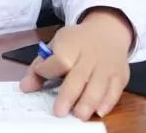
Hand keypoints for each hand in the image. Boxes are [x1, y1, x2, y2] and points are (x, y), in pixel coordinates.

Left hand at [19, 7, 133, 119]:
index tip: (41, 78)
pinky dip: (108, 102)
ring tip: (78, 115)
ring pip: (99, 86)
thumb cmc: (77, 42)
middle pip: (79, 76)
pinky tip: (98, 111)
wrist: (108, 31)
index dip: (48, 71)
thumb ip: (40, 65)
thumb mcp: (56, 45)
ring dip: (88, 102)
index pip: (59, 60)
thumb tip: (25, 87)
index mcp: (72, 44)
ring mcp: (107, 65)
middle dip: (68, 95)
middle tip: (59, 111)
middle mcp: (91, 55)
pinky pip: (115, 91)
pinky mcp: (120, 75)